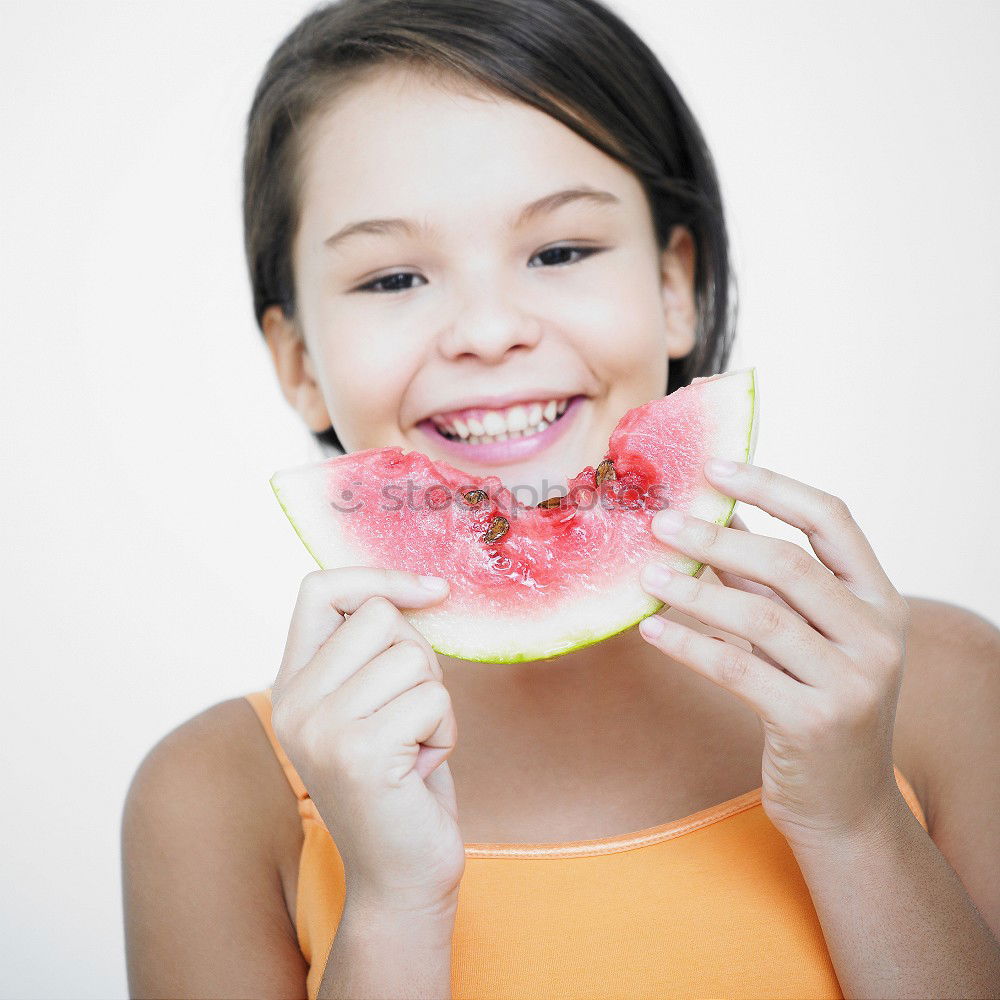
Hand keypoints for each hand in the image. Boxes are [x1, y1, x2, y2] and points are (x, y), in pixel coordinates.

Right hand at [270, 568, 464, 916]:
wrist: (400, 874)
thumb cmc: (401, 781)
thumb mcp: (374, 703)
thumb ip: (374, 650)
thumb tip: (422, 588)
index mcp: (292, 684)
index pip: (318, 589)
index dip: (379, 577)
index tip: (431, 591)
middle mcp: (294, 703)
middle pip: (381, 617)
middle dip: (419, 658)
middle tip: (410, 714)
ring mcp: (322, 728)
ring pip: (414, 658)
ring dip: (435, 702)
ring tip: (413, 746)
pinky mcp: (360, 754)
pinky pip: (434, 701)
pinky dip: (445, 733)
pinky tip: (421, 769)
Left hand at [638, 459, 911, 849]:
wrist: (847, 806)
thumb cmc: (819, 703)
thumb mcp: (807, 633)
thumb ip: (768, 578)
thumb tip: (719, 513)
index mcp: (880, 600)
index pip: (832, 519)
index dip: (772, 486)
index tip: (714, 467)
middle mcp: (877, 636)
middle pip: (788, 564)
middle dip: (716, 538)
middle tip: (660, 522)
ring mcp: (852, 682)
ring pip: (760, 617)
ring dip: (694, 590)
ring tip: (647, 573)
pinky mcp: (814, 723)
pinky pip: (737, 668)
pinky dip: (688, 644)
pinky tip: (651, 629)